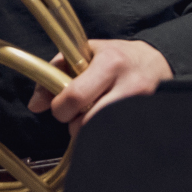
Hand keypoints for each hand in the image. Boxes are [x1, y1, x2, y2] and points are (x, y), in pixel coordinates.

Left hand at [27, 38, 171, 136]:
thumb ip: (55, 72)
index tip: (60, 107)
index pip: (76, 96)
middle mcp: (129, 84)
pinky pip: (117, 138)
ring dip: (89, 132)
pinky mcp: (149, 120)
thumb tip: (35, 105)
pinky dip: (104, 135)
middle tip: (76, 115)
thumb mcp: (84, 53)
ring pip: (102, 133)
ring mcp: (141, 105)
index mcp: (109, 63)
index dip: (60, 108)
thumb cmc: (114, 57)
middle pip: (89, 122)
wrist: (156, 63)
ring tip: (92, 118)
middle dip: (74, 124)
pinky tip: (105, 124)